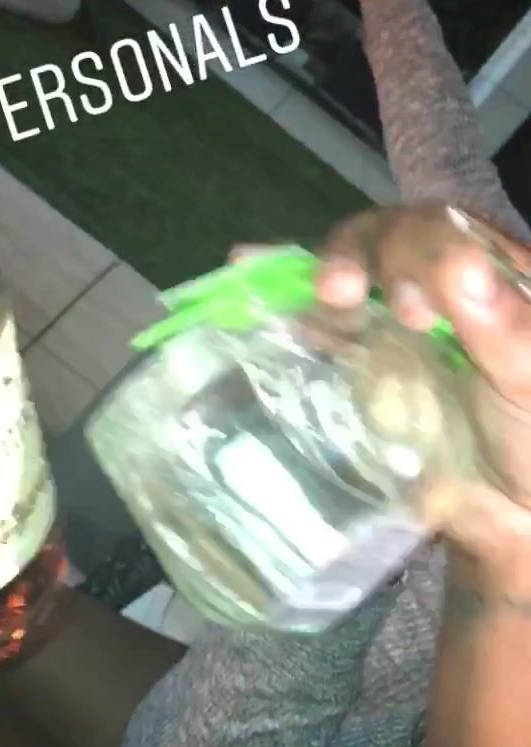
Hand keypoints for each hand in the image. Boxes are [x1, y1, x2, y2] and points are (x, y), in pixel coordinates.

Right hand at [316, 205, 530, 593]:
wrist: (509, 515)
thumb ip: (505, 327)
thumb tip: (459, 265)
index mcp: (487, 272)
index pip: (441, 230)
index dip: (415, 253)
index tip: (408, 310)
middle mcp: (435, 283)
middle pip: (384, 241)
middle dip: (355, 257)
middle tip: (339, 294)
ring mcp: (390, 322)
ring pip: (344, 274)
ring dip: (310, 269)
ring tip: (283, 284)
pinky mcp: (355, 360)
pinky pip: (314, 319)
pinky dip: (278, 292)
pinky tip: (243, 266)